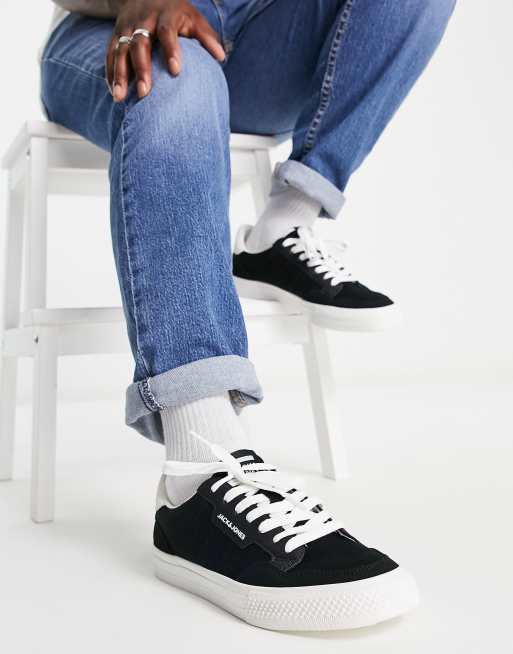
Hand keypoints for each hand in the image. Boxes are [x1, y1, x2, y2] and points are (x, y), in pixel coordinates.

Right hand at [106, 0, 225, 101]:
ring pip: (120, 50)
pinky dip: (110, 73)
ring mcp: (127, 27)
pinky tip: (114, 92)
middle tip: (144, 93)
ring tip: (120, 98)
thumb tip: (221, 57)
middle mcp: (143, 20)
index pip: (167, 32)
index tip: (176, 71)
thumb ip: (207, 37)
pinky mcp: (116, 34)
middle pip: (140, 44)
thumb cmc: (177, 12)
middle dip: (141, 69)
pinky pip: (110, 54)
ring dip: (120, 75)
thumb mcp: (194, 19)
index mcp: (165, 15)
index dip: (171, 50)